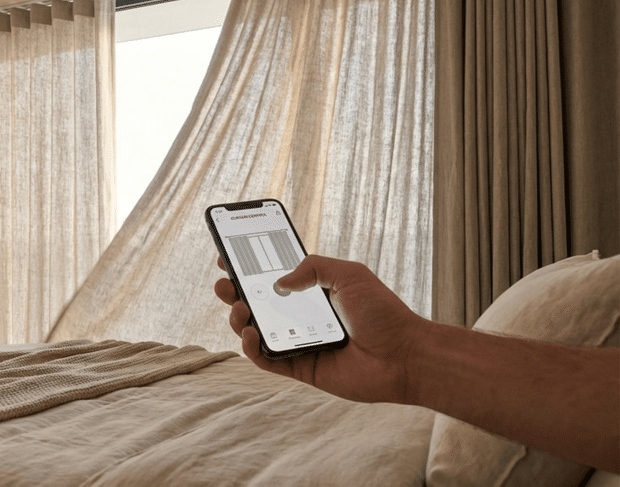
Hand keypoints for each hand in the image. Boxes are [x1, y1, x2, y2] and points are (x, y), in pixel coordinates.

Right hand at [214, 254, 429, 403]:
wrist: (403, 354)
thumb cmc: (383, 313)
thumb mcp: (349, 274)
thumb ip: (313, 267)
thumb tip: (280, 281)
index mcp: (313, 293)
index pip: (274, 278)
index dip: (249, 269)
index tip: (228, 258)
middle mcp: (302, 317)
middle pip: (258, 304)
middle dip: (234, 293)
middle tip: (223, 284)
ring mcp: (299, 343)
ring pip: (256, 332)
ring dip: (239, 319)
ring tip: (239, 309)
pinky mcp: (299, 368)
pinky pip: (266, 360)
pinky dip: (252, 348)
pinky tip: (251, 334)